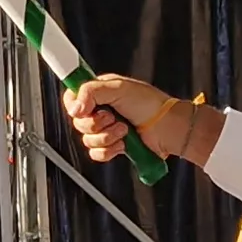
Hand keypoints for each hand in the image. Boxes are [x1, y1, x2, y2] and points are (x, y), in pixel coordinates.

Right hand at [61, 74, 214, 165]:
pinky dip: (108, 151)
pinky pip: (96, 154)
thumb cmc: (150, 104)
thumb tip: (75, 107)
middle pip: (78, 122)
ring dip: (106, 137)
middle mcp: (100, 110)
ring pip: (87, 140)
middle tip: (112, 118)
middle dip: (96, 124)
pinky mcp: (112, 146)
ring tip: (123, 130)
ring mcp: (106, 129)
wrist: (168, 128)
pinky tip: (122, 144)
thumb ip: (91, 91)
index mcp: (99, 92)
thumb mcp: (119, 88)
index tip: (85, 109)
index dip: (75, 106)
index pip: (72, 98)